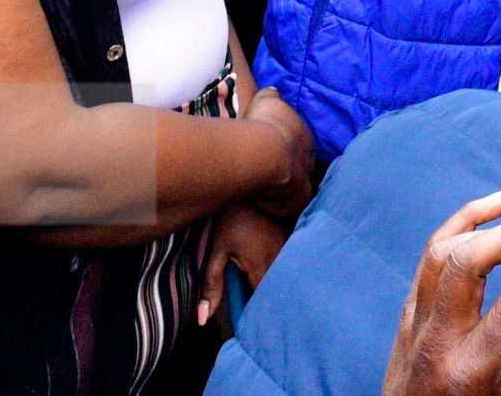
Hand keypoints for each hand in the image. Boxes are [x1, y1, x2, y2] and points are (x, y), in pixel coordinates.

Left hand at [200, 202, 290, 325]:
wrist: (252, 179)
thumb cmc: (231, 218)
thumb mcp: (217, 251)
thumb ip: (210, 285)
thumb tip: (203, 320)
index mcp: (263, 267)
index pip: (265, 302)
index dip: (259, 313)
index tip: (253, 321)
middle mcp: (283, 258)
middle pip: (280, 290)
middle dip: (272, 299)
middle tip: (263, 305)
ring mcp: (293, 245)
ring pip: (289, 274)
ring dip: (282, 281)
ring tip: (273, 285)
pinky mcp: (297, 235)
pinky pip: (294, 260)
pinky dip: (287, 266)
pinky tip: (281, 264)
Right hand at [245, 89, 316, 217]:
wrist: (263, 153)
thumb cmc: (265, 124)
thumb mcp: (267, 101)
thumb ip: (271, 97)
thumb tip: (273, 90)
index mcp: (304, 138)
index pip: (302, 146)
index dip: (291, 149)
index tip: (279, 153)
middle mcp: (309, 161)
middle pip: (303, 168)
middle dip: (292, 171)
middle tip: (275, 175)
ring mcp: (304, 183)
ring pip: (299, 189)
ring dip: (288, 192)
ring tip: (271, 194)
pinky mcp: (295, 204)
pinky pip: (288, 208)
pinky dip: (279, 207)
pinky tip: (267, 207)